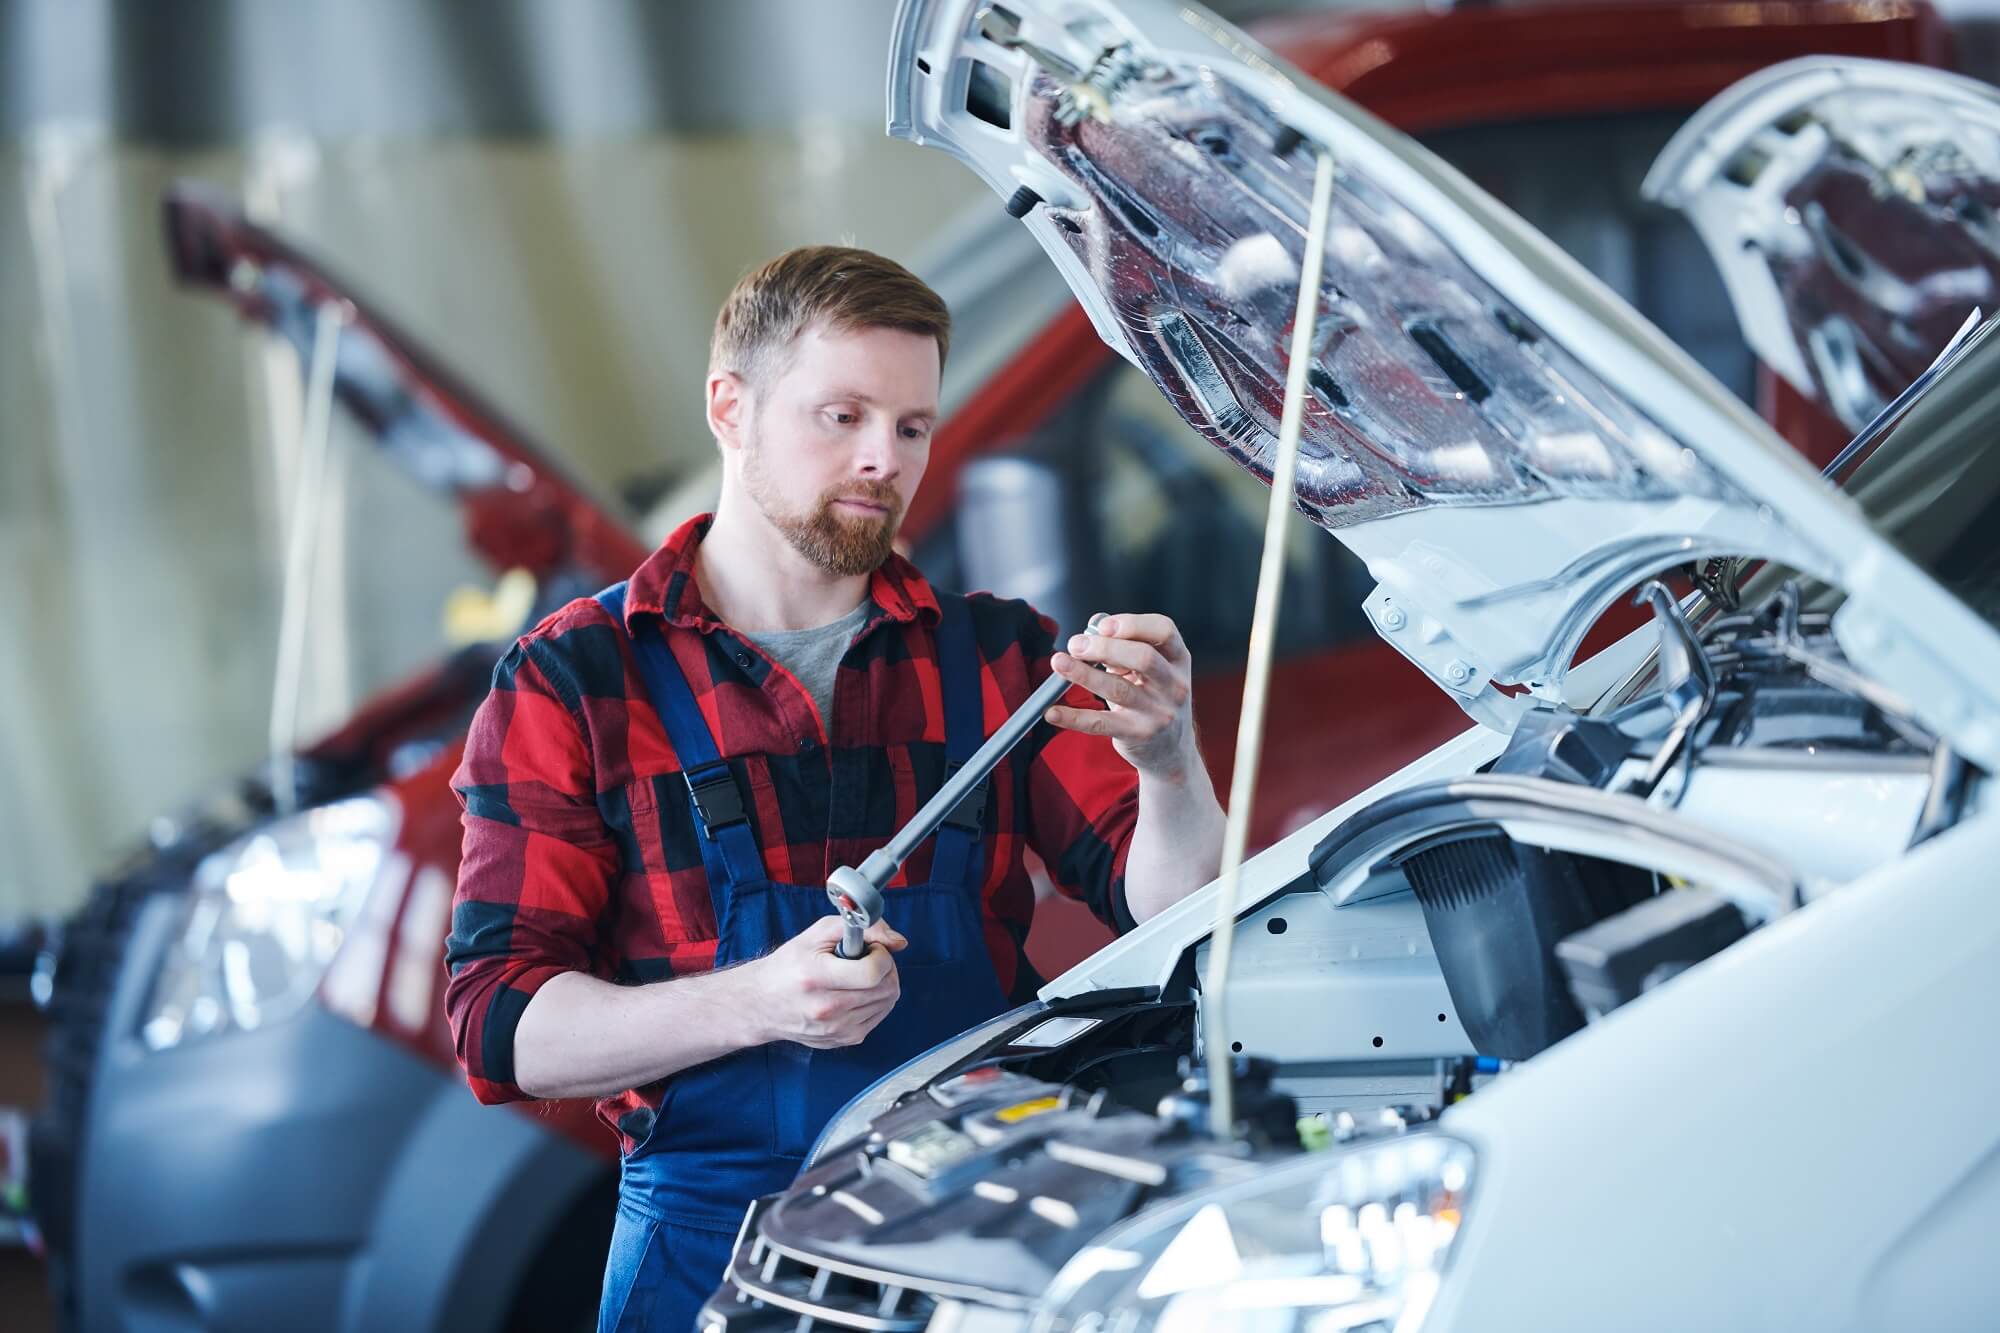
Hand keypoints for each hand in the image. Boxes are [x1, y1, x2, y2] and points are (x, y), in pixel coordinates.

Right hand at [747, 915, 907, 1048]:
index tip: (871, 948)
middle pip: (886, 989)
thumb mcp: (817, 934)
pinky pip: (879, 1016)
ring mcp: (837, 1029)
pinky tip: (856, 991)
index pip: (873, 973)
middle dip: (886, 967)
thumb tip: (898, 941)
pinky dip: (876, 1000)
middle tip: (869, 959)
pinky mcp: (845, 1039)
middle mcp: (827, 1009)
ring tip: (859, 975)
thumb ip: (861, 928)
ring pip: (887, 1002)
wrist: (763, 1003)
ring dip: (882, 983)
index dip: (881, 955)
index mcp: (816, 978)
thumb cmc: (789, 965)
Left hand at [1046, 612, 1197, 780]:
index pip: (1164, 630)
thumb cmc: (1153, 697)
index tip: (1102, 626)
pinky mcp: (1139, 734)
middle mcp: (1174, 685)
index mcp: (1178, 659)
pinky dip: (1074, 717)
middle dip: (1105, 647)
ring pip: (1119, 689)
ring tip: (1059, 663)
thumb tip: (1093, 626)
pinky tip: (1052, 711)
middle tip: (1075, 644)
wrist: (1171, 750)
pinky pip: (1101, 723)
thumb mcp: (1150, 669)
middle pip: (1143, 657)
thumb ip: (1125, 644)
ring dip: (1084, 674)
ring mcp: (1159, 712)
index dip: (1132, 623)